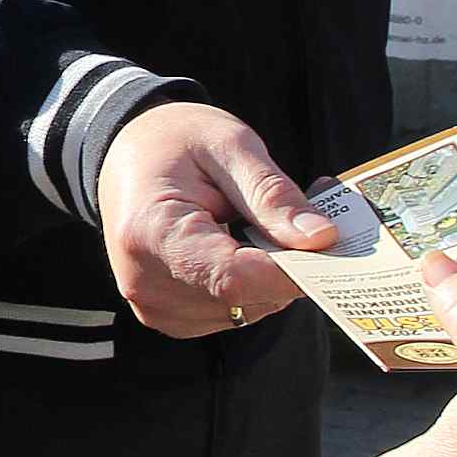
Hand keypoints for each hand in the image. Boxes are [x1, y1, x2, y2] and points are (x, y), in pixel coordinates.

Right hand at [95, 100, 334, 337]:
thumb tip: (321, 238)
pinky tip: (249, 246)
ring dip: (273, 275)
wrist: (126, 153)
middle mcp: (145, 283)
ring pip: (246, 311)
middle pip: (244, 300)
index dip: (291, 271)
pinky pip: (232, 313)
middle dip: (289, 266)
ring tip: (270, 224)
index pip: (234, 279)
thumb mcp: (229, 146)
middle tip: (311, 216)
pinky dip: (253, 284)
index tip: (330, 244)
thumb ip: (273, 195)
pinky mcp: (168, 315)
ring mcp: (153, 306)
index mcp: (152, 234)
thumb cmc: (174, 141)